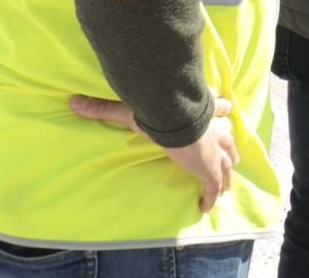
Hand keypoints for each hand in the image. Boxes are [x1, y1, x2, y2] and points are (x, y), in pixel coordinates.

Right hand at [70, 94, 238, 212]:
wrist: (180, 122)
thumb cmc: (161, 111)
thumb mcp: (133, 109)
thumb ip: (105, 108)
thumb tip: (74, 101)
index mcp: (203, 112)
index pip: (218, 109)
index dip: (221, 110)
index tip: (226, 110)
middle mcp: (214, 131)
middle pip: (229, 140)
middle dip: (231, 148)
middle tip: (234, 157)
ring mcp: (214, 152)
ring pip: (227, 164)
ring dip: (227, 174)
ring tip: (227, 183)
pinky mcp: (210, 170)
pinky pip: (212, 188)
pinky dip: (210, 197)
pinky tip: (205, 207)